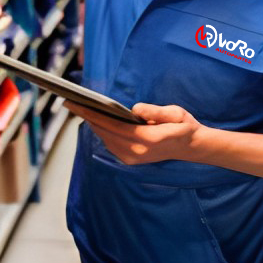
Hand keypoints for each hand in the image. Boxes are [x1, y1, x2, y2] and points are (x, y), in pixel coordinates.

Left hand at [64, 102, 202, 164]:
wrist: (191, 147)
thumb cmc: (183, 126)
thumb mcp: (176, 113)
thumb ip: (155, 111)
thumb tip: (135, 109)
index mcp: (148, 139)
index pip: (114, 125)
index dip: (94, 114)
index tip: (79, 104)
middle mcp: (137, 151)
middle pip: (105, 132)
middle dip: (88, 117)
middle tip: (71, 103)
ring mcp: (133, 158)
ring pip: (105, 139)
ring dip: (93, 124)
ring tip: (79, 109)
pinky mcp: (131, 160)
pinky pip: (111, 144)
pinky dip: (102, 132)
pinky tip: (95, 121)